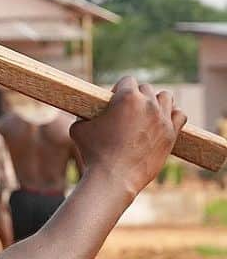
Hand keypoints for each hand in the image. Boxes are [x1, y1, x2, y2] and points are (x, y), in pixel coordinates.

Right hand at [69, 77, 185, 197]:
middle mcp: (148, 104)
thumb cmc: (93, 153)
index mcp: (126, 97)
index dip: (118, 89)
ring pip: (165, 97)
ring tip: (146, 114)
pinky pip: (179, 114)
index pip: (127, 80)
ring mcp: (162, 119)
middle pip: (146, 88)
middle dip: (136, 96)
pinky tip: (161, 122)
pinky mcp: (171, 134)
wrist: (113, 178)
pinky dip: (172, 115)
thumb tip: (87, 110)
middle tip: (127, 111)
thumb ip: (86, 114)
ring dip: (155, 101)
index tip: (114, 101)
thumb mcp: (79, 127)